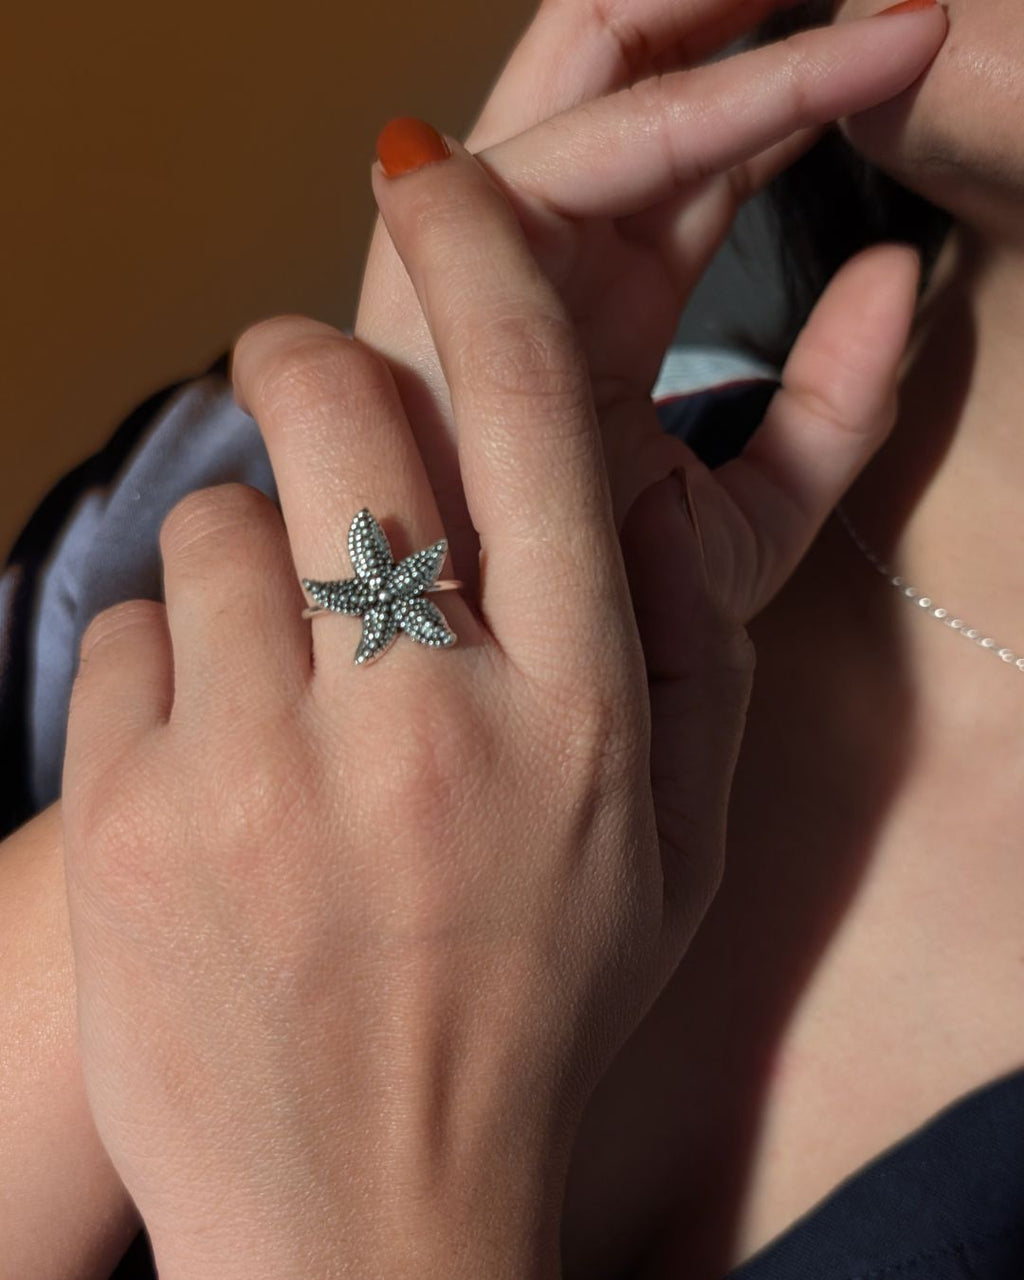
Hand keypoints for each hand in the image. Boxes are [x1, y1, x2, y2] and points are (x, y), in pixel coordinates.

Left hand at [60, 139, 753, 1278]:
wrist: (369, 1221)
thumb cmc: (534, 1018)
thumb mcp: (673, 849)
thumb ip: (684, 651)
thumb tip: (636, 481)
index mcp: (577, 714)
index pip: (537, 414)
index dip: (485, 263)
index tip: (442, 190)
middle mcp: (427, 720)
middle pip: (338, 411)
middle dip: (308, 359)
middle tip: (303, 376)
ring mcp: (266, 770)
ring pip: (214, 521)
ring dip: (243, 554)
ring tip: (273, 661)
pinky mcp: (136, 819)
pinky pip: (125, 632)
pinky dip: (163, 660)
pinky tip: (209, 753)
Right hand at [356, 0, 948, 622]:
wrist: (537, 719)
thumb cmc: (627, 627)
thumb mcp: (755, 521)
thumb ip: (833, 406)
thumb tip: (903, 270)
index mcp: (595, 306)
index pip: (690, 152)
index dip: (794, 78)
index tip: (911, 35)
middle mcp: (537, 263)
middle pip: (618, 70)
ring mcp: (483, 265)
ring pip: (585, 76)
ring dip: (700, 5)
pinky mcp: (446, 290)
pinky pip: (572, 162)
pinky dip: (689, 104)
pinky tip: (800, 59)